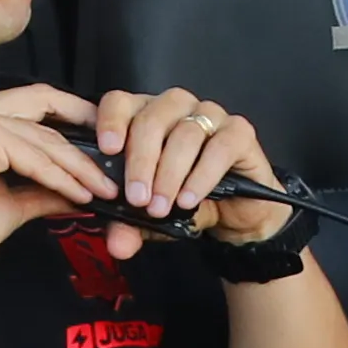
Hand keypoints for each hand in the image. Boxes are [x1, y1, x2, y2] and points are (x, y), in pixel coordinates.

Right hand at [0, 86, 112, 303]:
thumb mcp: (9, 202)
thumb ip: (43, 191)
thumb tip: (79, 193)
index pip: (32, 102)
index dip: (69, 113)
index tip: (100, 133)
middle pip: (45, 109)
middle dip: (85, 133)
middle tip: (117, 155)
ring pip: (45, 140)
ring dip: (80, 166)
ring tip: (106, 188)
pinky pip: (36, 159)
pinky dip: (63, 179)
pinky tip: (83, 195)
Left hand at [81, 85, 283, 250]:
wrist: (234, 213)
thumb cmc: (185, 201)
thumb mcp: (149, 217)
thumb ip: (129, 226)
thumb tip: (117, 245)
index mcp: (144, 115)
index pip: (120, 102)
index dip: (112, 121)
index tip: (108, 149)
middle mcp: (175, 108)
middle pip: (151, 118)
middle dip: (141, 162)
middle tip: (137, 199)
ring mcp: (210, 115)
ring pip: (185, 133)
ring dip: (170, 174)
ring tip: (161, 207)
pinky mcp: (239, 132)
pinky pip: (220, 147)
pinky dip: (202, 175)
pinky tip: (189, 199)